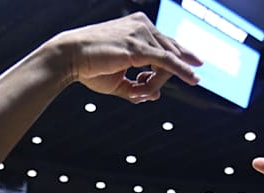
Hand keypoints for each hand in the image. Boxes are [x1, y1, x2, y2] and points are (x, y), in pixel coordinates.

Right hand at [57, 13, 201, 103]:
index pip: (165, 46)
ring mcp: (142, 34)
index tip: (182, 71)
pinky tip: (194, 79)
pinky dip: (181, 72)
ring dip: (155, 82)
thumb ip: (138, 87)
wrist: (69, 57)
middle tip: (140, 91)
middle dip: (162, 77)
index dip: (175, 62)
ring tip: (134, 91)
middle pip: (169, 54)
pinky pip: (167, 61)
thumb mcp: (117, 80)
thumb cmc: (89, 67)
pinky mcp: (140, 47)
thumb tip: (158, 94)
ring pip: (166, 63)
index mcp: (138, 26)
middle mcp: (142, 25)